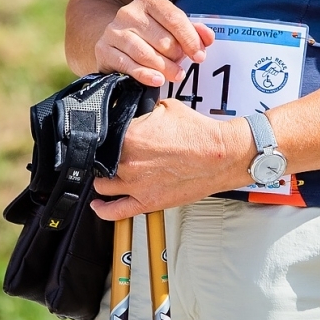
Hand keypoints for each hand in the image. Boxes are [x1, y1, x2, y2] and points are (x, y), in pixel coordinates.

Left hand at [90, 98, 251, 218]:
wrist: (220, 155)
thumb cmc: (198, 133)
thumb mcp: (166, 107)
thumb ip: (142, 110)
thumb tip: (131, 110)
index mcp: (130, 137)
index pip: (103, 135)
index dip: (106, 133)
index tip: (111, 134)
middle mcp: (128, 163)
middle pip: (99, 160)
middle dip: (104, 155)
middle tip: (114, 152)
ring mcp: (136, 185)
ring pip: (102, 185)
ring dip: (103, 178)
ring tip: (109, 173)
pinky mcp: (147, 202)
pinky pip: (115, 212)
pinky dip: (102, 209)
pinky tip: (98, 204)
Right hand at [94, 0, 213, 86]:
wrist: (114, 39)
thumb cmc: (150, 34)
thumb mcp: (171, 28)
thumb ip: (192, 31)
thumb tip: (208, 38)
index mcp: (149, 1)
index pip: (174, 18)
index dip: (190, 39)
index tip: (200, 56)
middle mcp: (129, 12)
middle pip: (161, 39)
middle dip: (176, 56)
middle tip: (182, 67)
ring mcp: (114, 30)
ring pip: (145, 53)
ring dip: (164, 68)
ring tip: (175, 76)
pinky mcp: (104, 49)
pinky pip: (127, 65)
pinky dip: (144, 74)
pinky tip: (157, 80)